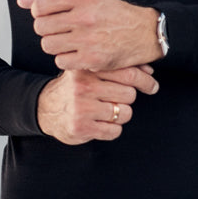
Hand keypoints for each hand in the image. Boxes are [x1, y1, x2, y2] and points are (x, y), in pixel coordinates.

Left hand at [17, 0, 161, 72]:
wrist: (144, 32)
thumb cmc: (112, 12)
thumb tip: (21, 1)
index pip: (40, 5)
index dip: (40, 11)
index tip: (51, 14)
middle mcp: (85, 17)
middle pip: (40, 27)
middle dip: (47, 30)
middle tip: (61, 30)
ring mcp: (88, 40)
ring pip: (48, 46)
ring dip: (54, 45)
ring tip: (68, 41)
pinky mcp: (92, 60)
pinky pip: (61, 62)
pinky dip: (66, 59)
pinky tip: (77, 53)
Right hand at [36, 66, 158, 144]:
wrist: (46, 108)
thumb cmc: (77, 87)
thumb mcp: (91, 70)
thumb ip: (117, 67)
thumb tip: (149, 70)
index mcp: (88, 68)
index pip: (128, 73)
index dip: (145, 80)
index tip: (151, 85)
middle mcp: (84, 86)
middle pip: (129, 94)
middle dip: (127, 99)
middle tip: (115, 99)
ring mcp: (81, 107)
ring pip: (124, 113)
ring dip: (121, 115)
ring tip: (107, 111)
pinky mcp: (81, 127)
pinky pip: (114, 131)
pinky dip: (112, 129)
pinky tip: (100, 124)